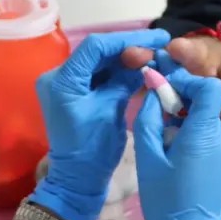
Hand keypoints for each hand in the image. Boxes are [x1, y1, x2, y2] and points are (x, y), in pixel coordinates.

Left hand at [30, 28, 170, 219]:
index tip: (157, 38)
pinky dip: (120, 72)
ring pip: (101, 62)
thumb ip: (126, 79)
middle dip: (130, 47)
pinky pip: (100, 76)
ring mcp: (66, 85)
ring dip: (128, 58)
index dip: (129, 39)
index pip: (96, 47)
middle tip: (161, 44)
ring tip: (157, 54)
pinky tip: (143, 68)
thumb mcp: (112, 111)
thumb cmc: (93, 150)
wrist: (78, 181)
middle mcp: (59, 77)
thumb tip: (147, 55)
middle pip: (99, 52)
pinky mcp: (75, 94)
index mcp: (62, 81)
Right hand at [133, 68, 220, 219]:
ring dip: (183, 117)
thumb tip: (152, 90)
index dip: (188, 80)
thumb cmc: (165, 202)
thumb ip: (149, 119)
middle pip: (207, 101)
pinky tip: (169, 150)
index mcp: (204, 133)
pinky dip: (189, 134)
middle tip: (153, 106)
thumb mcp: (149, 158)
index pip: (210, 86)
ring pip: (205, 119)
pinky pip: (207, 137)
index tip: (163, 86)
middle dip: (181, 97)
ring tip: (157, 131)